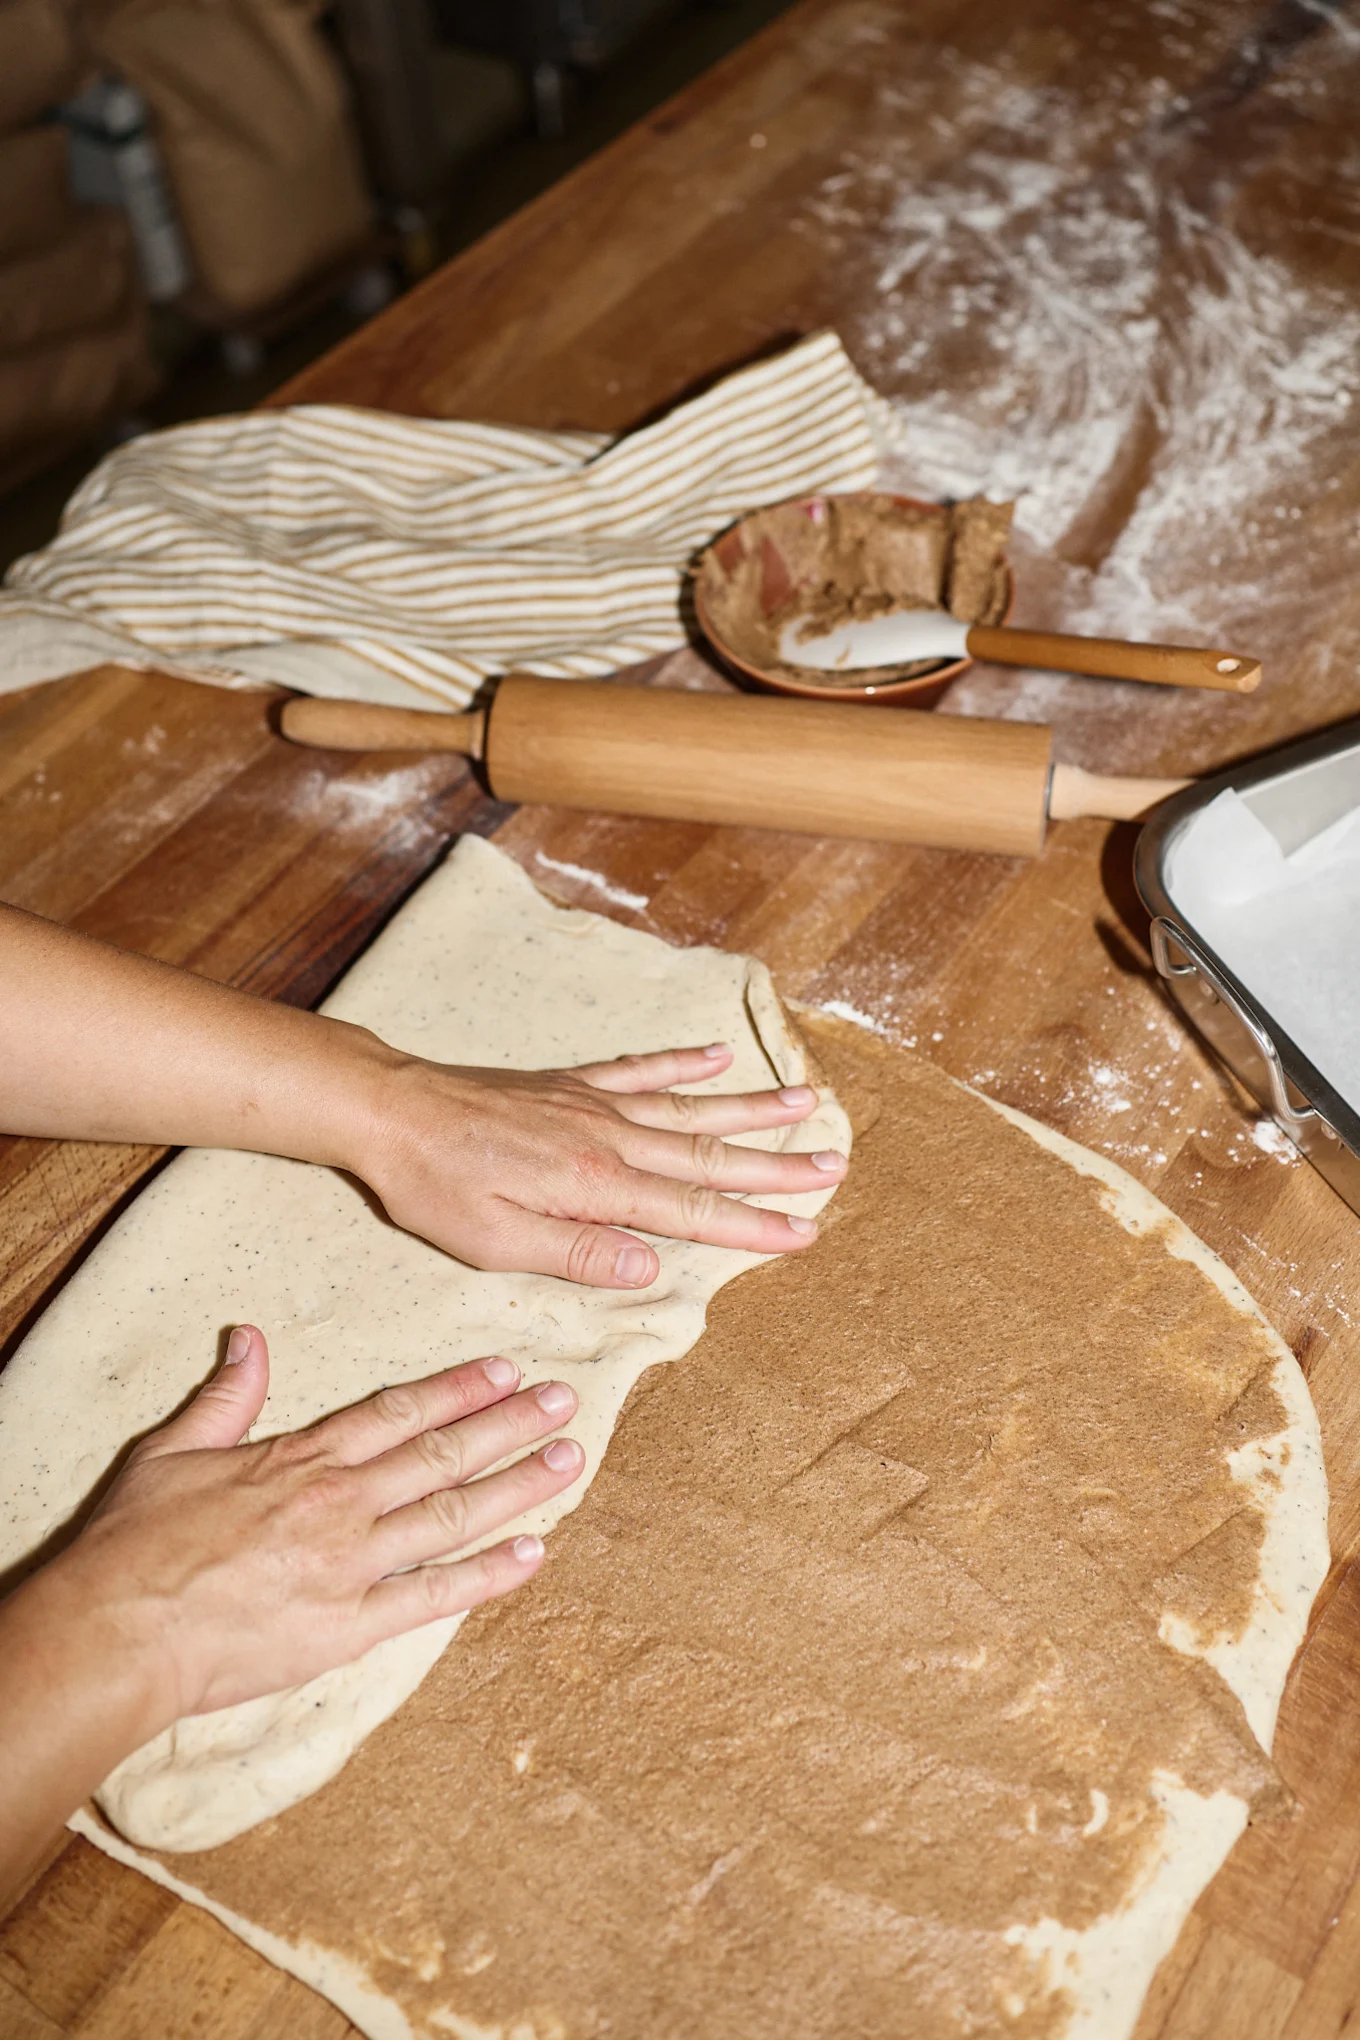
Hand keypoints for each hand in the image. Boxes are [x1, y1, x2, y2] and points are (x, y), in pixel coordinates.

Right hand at [11, 1328, 583, 1729]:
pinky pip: (434, 1597)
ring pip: (452, 1514)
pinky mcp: (350, 1626)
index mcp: (301, 1460)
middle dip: (510, 1425)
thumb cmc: (136, 1545)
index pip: (398, 1412)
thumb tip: (249, 1337)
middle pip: (442, 1454)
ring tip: (568, 1461)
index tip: (506, 1370)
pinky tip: (533, 1554)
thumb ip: (225, 1396)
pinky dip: (488, 1576)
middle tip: (565, 1403)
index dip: (458, 1390)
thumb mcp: (171, 1451)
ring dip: (517, 1486)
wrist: (119, 1631)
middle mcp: (340, 1503)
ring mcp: (351, 1565)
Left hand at [353, 1042, 845, 1287]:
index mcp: (595, 1185)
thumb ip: (579, 1255)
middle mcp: (608, 1137)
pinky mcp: (568, 1084)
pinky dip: (682, 1064)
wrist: (390, 1111)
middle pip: (709, 1152)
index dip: (751, 1226)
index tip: (804, 1233)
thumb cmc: (435, 1186)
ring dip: (750, 1107)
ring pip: (689, 1106)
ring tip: (806, 1102)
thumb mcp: (496, 1242)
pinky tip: (716, 1056)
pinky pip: (639, 1070)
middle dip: (776, 1165)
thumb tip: (651, 1271)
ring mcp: (592, 1103)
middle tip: (835, 1167)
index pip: (691, 1211)